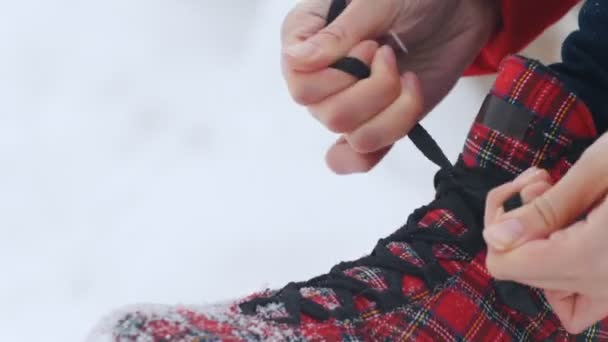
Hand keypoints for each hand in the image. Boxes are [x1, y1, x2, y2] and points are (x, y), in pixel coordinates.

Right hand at [281, 0, 499, 173]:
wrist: (457, 11)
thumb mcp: (377, 2)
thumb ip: (338, 33)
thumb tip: (296, 60)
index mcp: (306, 40)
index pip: (299, 83)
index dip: (338, 74)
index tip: (369, 46)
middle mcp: (321, 77)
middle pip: (327, 115)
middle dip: (373, 89)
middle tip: (391, 55)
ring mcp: (347, 103)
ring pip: (353, 136)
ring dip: (392, 109)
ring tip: (406, 77)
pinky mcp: (375, 121)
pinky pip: (361, 157)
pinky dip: (385, 140)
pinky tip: (402, 111)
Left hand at [483, 133, 607, 333]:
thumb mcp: (601, 168)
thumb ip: (546, 209)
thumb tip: (497, 237)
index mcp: (591, 257)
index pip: (505, 264)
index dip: (502, 226)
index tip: (527, 191)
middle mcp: (607, 285)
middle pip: (527, 274)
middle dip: (523, 228)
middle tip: (547, 183)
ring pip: (556, 292)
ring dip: (545, 246)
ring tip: (565, 201)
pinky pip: (587, 299)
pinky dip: (571, 268)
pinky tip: (581, 228)